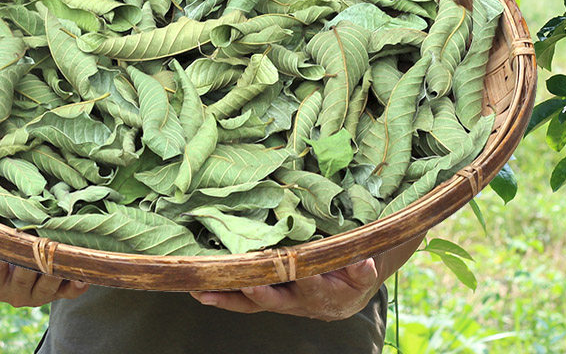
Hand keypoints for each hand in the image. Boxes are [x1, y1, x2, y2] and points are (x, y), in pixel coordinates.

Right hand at [0, 246, 90, 307]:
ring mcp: (39, 296)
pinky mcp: (59, 294)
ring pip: (47, 286)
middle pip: (23, 278)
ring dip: (53, 269)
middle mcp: (16, 295)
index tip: (1, 247)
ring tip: (57, 253)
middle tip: (36, 242)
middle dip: (29, 259)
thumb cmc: (0, 249)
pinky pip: (69, 293)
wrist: (20, 261)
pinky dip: (76, 285)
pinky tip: (82, 277)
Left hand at [189, 259, 379, 321]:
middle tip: (244, 284)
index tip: (296, 270)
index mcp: (324, 294)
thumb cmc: (355, 274)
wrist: (348, 290)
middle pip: (274, 300)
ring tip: (202, 292)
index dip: (303, 280)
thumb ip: (363, 269)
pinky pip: (242, 300)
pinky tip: (201, 290)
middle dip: (258, 292)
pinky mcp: (267, 297)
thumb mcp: (365, 271)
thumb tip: (364, 263)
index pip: (312, 287)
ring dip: (227, 298)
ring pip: (251, 304)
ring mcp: (280, 301)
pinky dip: (223, 295)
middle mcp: (298, 302)